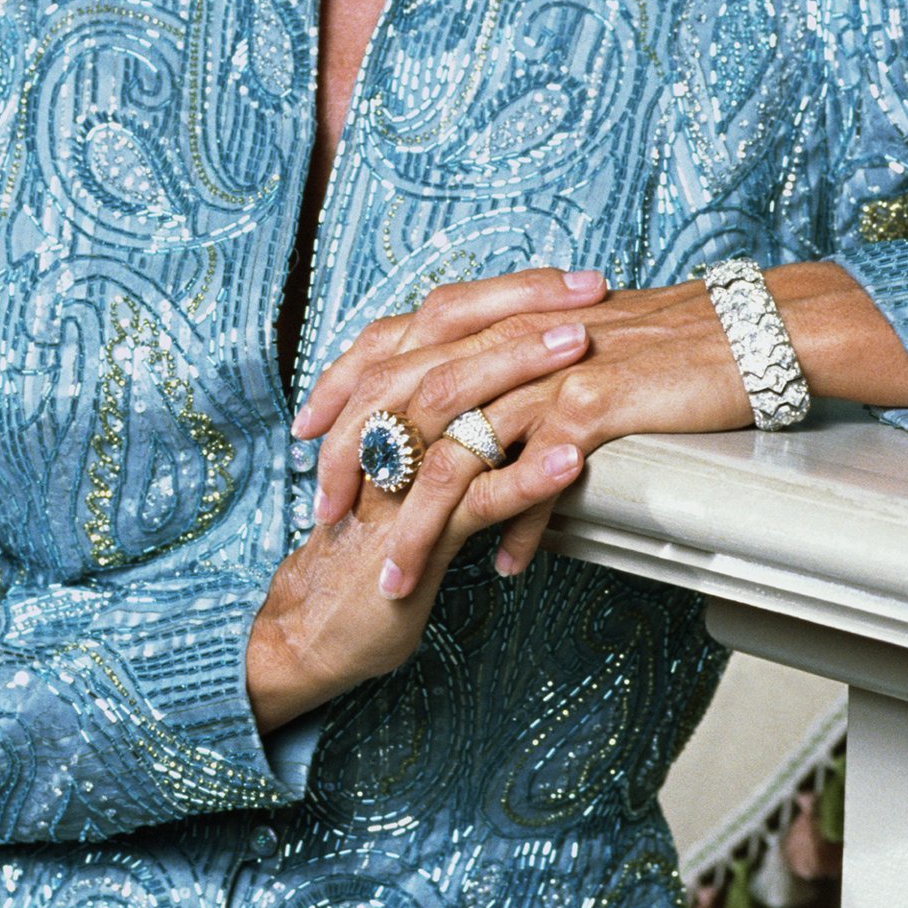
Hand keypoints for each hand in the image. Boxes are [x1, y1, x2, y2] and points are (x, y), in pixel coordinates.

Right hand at [245, 267, 613, 731]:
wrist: (319, 627)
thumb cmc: (378, 545)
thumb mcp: (413, 470)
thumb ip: (453, 424)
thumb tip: (524, 382)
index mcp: (384, 399)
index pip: (446, 319)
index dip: (513, 294)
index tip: (580, 281)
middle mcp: (379, 424)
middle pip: (447, 346)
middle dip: (521, 316)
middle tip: (588, 298)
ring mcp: (390, 478)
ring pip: (452, 406)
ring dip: (520, 374)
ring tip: (581, 353)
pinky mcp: (406, 536)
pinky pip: (471, 499)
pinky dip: (524, 477)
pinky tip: (571, 464)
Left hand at [293, 257, 907, 598]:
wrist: (750, 331)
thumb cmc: (669, 349)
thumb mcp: (575, 354)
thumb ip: (518, 385)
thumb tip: (482, 439)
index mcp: (500, 317)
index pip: (392, 342)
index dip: (342, 386)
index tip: (307, 435)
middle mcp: (513, 336)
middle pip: (401, 398)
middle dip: (354, 462)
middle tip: (326, 518)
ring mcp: (550, 371)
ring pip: (454, 449)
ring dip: (418, 523)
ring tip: (395, 578)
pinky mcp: (594, 406)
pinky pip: (534, 477)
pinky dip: (512, 528)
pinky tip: (503, 569)